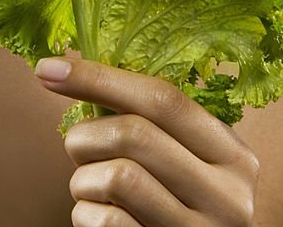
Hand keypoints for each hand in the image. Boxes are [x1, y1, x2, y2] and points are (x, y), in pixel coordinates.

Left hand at [35, 57, 258, 226]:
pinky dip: (85, 214)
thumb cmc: (181, 209)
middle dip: (86, 134)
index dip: (101, 78)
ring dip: (83, 179)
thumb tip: (75, 72)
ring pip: (118, 177)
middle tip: (76, 146)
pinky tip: (96, 217)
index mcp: (233, 154)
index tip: (50, 70)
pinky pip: (107, 221)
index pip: (163, 98)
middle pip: (135, 134)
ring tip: (89, 187)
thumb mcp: (192, 165)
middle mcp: (227, 195)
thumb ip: (159, 128)